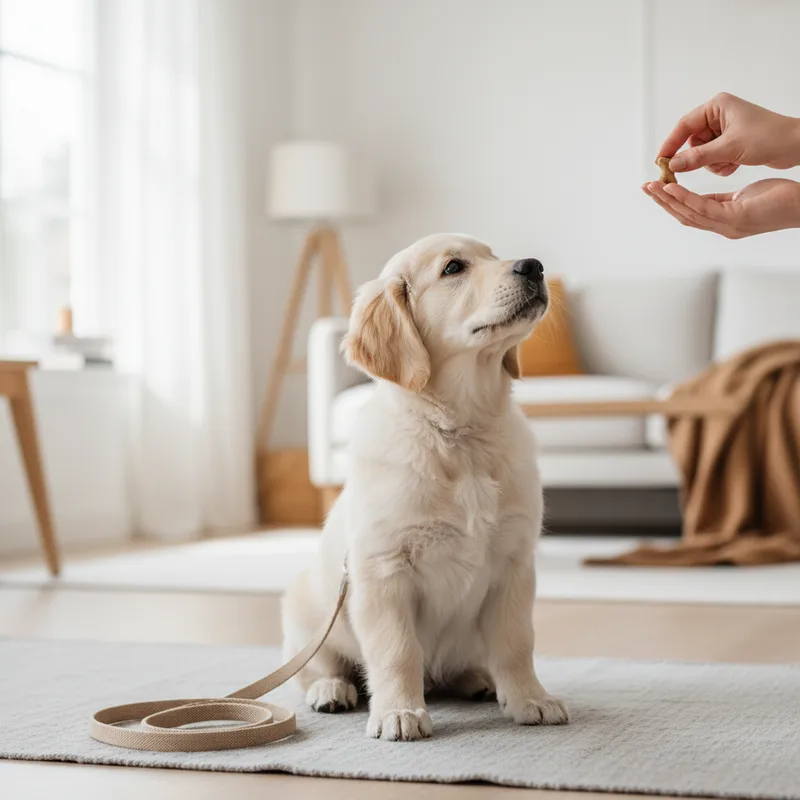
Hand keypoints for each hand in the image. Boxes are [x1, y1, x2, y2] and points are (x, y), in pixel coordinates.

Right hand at [642, 178, 799, 238]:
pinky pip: (703, 208)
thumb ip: (723, 199)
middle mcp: (720, 227)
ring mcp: (726, 226)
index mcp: (721, 221)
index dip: (669, 203)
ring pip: (688, 213)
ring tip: (653, 186)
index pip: (688, 213)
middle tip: (644, 187)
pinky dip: (685, 198)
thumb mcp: (745, 197)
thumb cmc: (780, 198)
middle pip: (682, 215)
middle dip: (661, 201)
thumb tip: (706, 198)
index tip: (656, 189)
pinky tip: (674, 187)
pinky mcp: (734, 219)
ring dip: (667, 200)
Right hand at [658, 93, 799, 175]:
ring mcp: (724, 130)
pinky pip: (712, 158)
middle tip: (705, 165)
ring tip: (729, 162)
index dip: (670, 144)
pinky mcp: (730, 143)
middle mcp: (719, 115)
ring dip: (712, 163)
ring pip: (701, 153)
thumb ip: (698, 157)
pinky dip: (720, 165)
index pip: (684, 125)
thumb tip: (673, 165)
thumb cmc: (768, 137)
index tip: (661, 162)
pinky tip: (735, 164)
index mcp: (717, 106)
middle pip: (692, 142)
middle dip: (699, 157)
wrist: (796, 145)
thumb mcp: (729, 148)